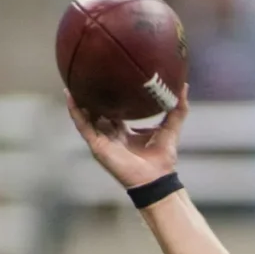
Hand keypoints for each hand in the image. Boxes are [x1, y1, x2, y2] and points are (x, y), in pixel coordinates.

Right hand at [65, 85, 188, 188]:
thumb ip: (178, 109)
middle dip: (92, 98)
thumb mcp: (171, 127)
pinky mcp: (97, 145)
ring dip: (79, 100)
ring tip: (72, 80)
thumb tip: (185, 87)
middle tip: (87, 76)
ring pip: (86, 117)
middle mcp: (112, 135)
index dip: (111, 98)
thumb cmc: (163, 157)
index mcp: (126, 132)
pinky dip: (76, 112)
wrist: (156, 178)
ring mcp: (103, 140)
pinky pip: (83, 126)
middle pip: (98, 113)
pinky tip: (70, 96)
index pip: (115, 112)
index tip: (110, 80)